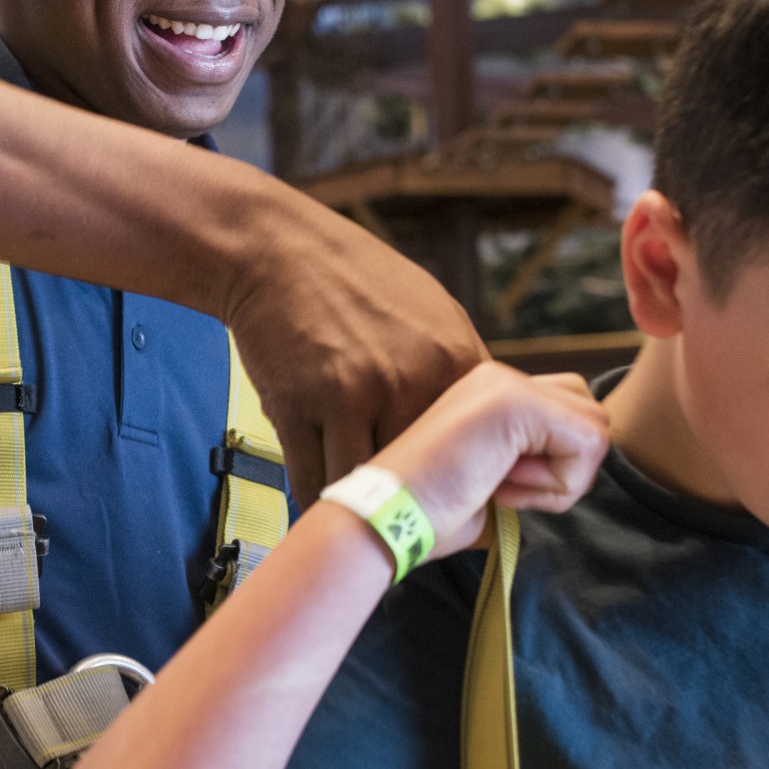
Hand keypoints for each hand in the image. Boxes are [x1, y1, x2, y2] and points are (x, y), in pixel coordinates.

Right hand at [223, 219, 486, 498]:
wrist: (279, 251)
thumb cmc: (360, 281)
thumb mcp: (436, 313)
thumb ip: (461, 374)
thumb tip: (489, 431)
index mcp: (453, 360)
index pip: (479, 452)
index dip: (465, 486)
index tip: (448, 499)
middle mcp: (408, 380)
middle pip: (424, 479)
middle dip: (413, 505)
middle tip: (402, 517)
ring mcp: (349, 394)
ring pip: (366, 489)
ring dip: (362, 507)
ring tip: (362, 512)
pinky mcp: (296, 407)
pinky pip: (312, 481)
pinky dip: (319, 498)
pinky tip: (326, 498)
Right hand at [365, 363, 608, 557]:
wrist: (385, 518)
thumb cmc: (429, 515)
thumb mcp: (491, 481)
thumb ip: (531, 463)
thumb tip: (581, 469)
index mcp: (491, 393)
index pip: (569, 413)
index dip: (554, 464)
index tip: (500, 487)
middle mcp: (500, 378)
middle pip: (591, 414)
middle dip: (568, 466)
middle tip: (510, 488)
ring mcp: (507, 385)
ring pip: (595, 429)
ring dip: (561, 478)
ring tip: (504, 488)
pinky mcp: (516, 403)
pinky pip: (587, 445)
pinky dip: (556, 484)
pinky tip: (504, 487)